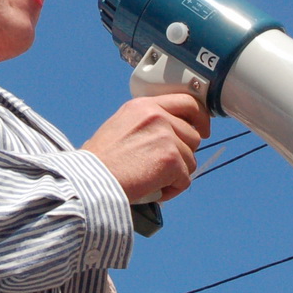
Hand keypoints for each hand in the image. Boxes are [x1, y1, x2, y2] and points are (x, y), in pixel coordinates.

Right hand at [81, 94, 210, 203]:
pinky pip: (185, 180)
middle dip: (184, 154)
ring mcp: (167, 137)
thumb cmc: (100, 161)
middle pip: (193, 135)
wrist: (91, 180)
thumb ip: (147, 123)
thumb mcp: (121, 125)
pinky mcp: (171, 160)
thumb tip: (171, 134)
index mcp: (144, 106)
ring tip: (152, 180)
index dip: (199, 118)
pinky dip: (172, 190)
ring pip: (191, 160)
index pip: (187, 102)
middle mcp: (157, 116)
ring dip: (176, 174)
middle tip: (168, 166)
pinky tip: (153, 190)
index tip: (202, 130)